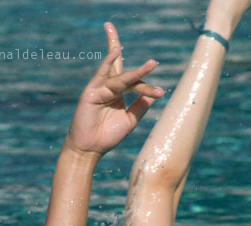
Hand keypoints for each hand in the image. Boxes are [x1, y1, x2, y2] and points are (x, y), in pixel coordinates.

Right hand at [65, 23, 163, 156]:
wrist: (90, 150)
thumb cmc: (107, 137)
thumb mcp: (129, 120)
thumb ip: (140, 106)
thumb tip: (154, 94)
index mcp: (118, 94)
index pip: (135, 84)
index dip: (148, 88)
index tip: (160, 93)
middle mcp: (109, 89)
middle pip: (125, 72)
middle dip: (139, 69)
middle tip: (154, 63)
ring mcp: (100, 89)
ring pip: (120, 77)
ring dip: (135, 73)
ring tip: (151, 65)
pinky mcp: (91, 92)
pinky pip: (100, 75)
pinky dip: (107, 63)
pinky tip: (115, 51)